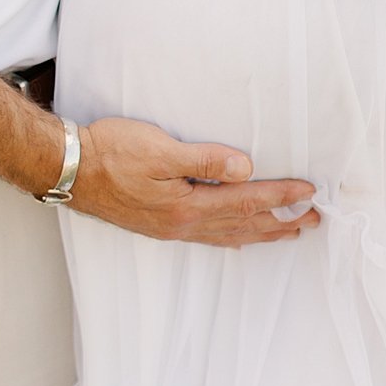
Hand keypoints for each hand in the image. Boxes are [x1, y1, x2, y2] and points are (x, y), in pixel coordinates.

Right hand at [72, 116, 319, 244]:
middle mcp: (183, 225)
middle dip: (282, 222)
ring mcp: (171, 228)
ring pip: (228, 235)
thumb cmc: (110, 153)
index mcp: (187, 207)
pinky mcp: (160, 225)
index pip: (246, 201)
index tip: (310, 192)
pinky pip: (209, 237)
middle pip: (244, 226)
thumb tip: (244, 168)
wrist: (69, 170)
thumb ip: (204, 159)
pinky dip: (233, 237)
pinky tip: (238, 238)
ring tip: (289, 232)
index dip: (281, 196)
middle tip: (315, 220)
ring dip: (262, 233)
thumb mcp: (159, 148)